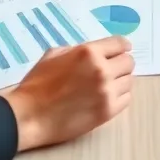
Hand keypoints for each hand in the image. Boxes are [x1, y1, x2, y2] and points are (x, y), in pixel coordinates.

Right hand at [5, 36, 134, 150]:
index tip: (120, 50)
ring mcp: (106, 92)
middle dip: (120, 64)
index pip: (120, 43)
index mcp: (88, 52)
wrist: (30, 116)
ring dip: (120, 81)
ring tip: (106, 85)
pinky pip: (126, 99)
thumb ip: (78, 50)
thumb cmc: (37, 83)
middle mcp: (102, 70)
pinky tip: (106, 98)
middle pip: (129, 62)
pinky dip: (119, 97)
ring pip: (129, 81)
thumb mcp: (55, 55)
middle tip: (110, 70)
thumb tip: (95, 52)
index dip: (121, 46)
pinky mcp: (107, 112)